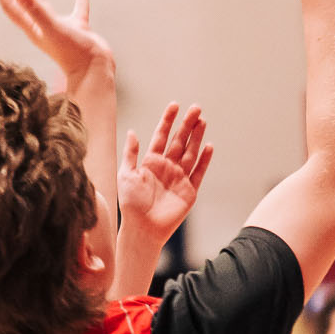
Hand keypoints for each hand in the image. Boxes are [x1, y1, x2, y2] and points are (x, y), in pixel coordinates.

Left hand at [0, 0, 113, 92]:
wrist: (95, 70)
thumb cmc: (73, 53)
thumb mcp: (53, 28)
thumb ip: (36, 11)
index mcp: (33, 28)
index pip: (12, 6)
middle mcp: (43, 27)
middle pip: (21, 5)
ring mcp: (59, 28)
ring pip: (43, 4)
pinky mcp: (77, 28)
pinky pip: (78, 8)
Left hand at [118, 103, 213, 248]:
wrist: (143, 228)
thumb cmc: (131, 204)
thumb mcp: (126, 175)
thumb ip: (131, 153)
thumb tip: (132, 132)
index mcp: (151, 162)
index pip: (162, 136)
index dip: (168, 120)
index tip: (175, 105)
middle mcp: (167, 167)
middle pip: (179, 141)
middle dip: (187, 124)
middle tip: (196, 108)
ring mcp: (179, 178)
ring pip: (190, 152)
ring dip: (197, 137)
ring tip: (203, 121)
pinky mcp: (189, 190)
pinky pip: (199, 172)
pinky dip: (204, 160)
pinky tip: (208, 146)